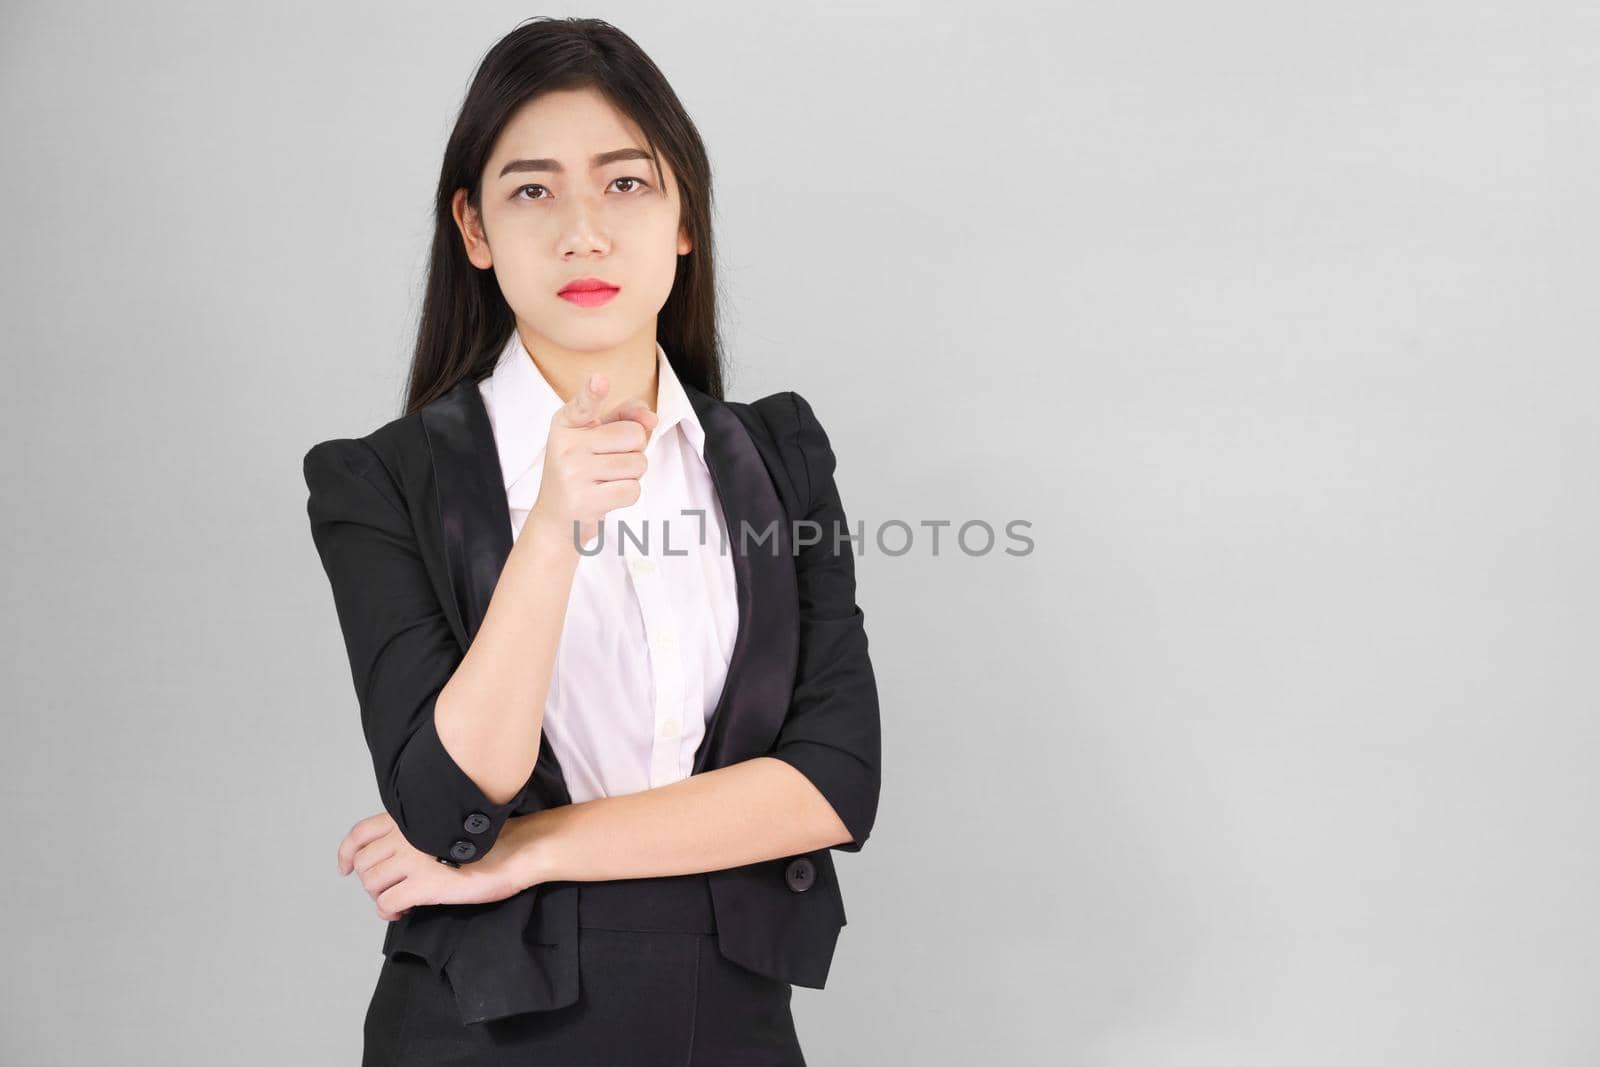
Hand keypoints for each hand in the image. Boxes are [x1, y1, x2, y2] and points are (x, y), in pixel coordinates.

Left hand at [335, 811, 528, 920]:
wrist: (516, 848)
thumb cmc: (490, 837)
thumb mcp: (446, 823)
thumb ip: (420, 830)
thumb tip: (402, 851)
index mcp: (409, 818)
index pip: (360, 833)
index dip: (347, 853)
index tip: (345, 867)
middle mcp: (404, 836)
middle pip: (363, 864)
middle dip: (372, 881)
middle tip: (392, 889)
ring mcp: (412, 860)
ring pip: (371, 884)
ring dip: (380, 897)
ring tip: (400, 901)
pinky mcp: (424, 885)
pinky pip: (387, 904)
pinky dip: (390, 912)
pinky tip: (406, 911)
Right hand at [526, 371, 658, 547]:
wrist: (556, 518)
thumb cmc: (582, 470)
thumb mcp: (596, 437)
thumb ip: (625, 417)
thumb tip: (651, 418)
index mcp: (566, 423)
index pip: (584, 404)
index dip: (593, 392)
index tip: (600, 381)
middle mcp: (566, 446)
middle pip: (634, 435)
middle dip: (635, 450)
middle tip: (610, 461)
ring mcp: (573, 474)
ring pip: (637, 464)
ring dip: (632, 475)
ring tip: (607, 479)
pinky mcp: (584, 501)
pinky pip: (632, 490)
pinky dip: (628, 493)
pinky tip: (607, 495)